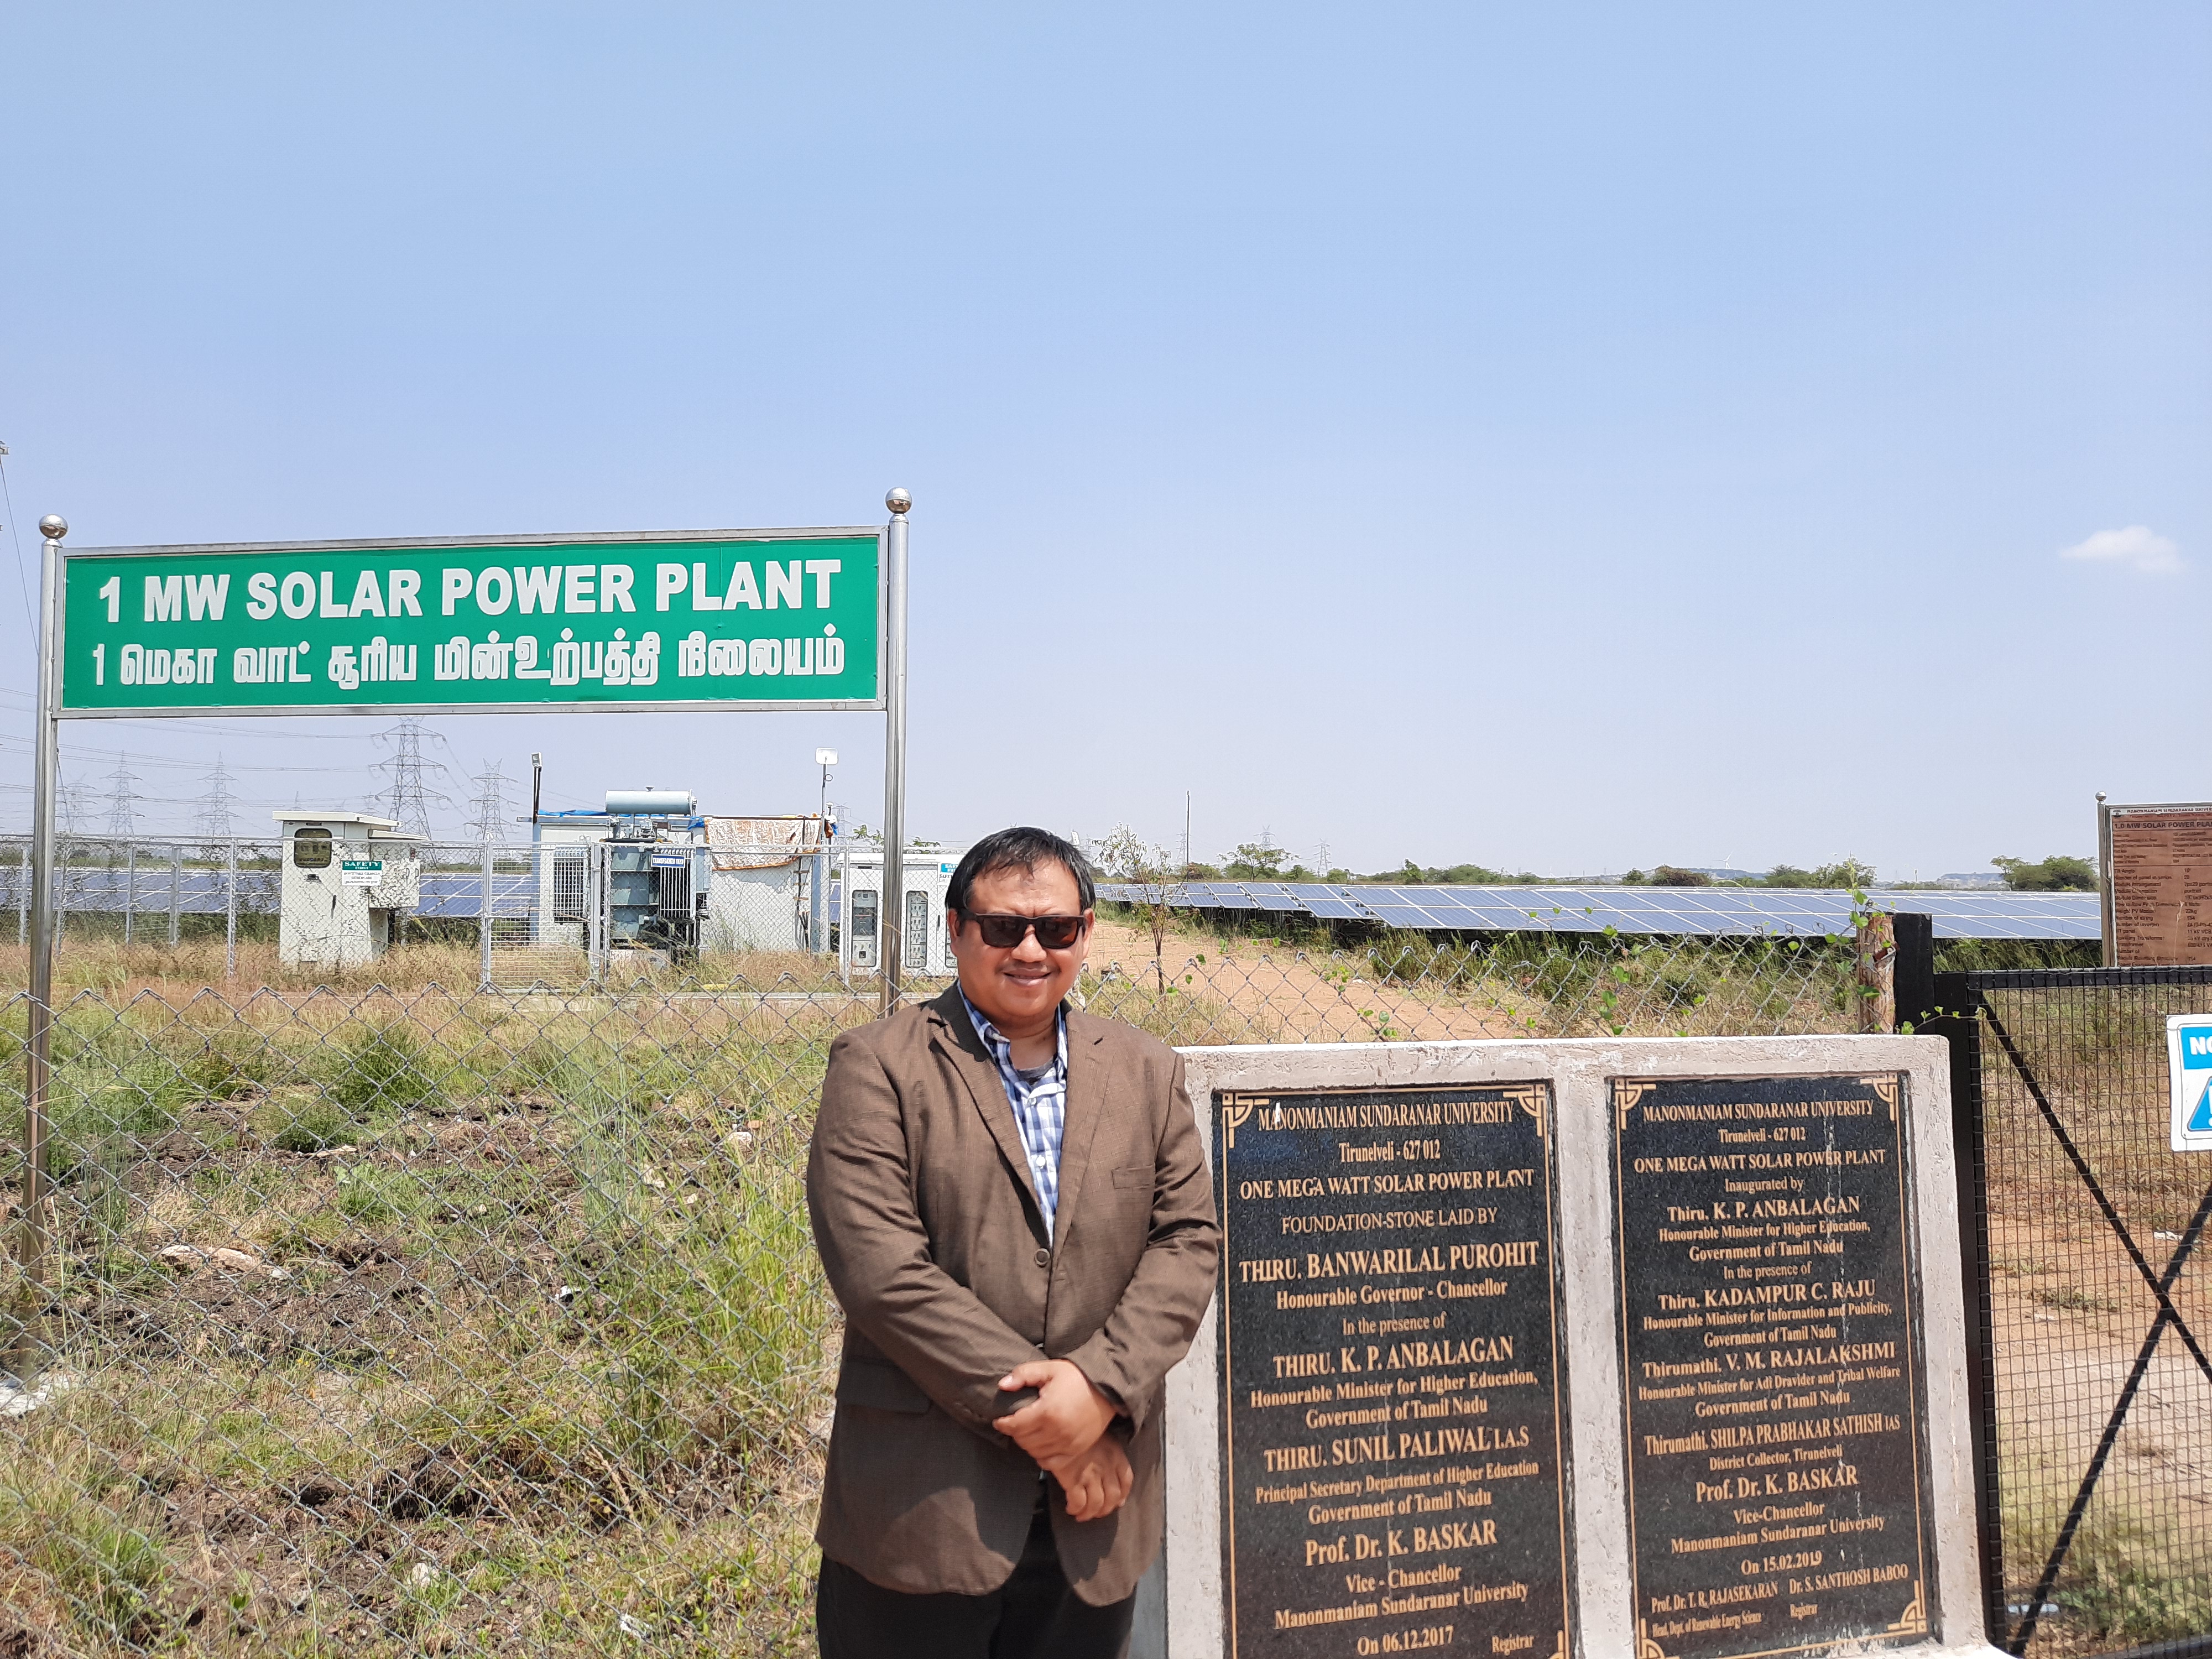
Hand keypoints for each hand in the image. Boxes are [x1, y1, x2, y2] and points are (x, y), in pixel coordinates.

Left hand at [997, 1358, 1118, 1465]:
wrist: (1108, 1389)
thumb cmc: (1077, 1377)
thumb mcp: (1049, 1369)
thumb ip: (1023, 1375)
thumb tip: (1002, 1385)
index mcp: (1047, 1411)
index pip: (1015, 1425)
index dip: (1003, 1423)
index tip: (999, 1419)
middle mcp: (1057, 1431)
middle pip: (1023, 1441)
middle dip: (1015, 1432)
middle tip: (1015, 1423)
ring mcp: (1068, 1444)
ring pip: (1035, 1453)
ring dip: (1027, 1444)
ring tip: (1027, 1432)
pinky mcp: (1076, 1450)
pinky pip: (1052, 1463)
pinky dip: (1042, 1457)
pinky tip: (1041, 1445)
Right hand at [1051, 1435, 1132, 1522]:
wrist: (1062, 1424)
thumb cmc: (1080, 1429)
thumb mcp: (1102, 1437)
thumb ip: (1110, 1458)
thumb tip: (1115, 1487)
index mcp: (1115, 1455)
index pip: (1126, 1481)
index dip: (1122, 1496)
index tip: (1116, 1503)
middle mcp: (1106, 1466)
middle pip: (1112, 1497)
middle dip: (1105, 1510)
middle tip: (1096, 1513)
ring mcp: (1090, 1473)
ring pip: (1096, 1504)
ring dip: (1089, 1513)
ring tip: (1082, 1515)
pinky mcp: (1073, 1479)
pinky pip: (1078, 1502)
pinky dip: (1075, 1509)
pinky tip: (1071, 1508)